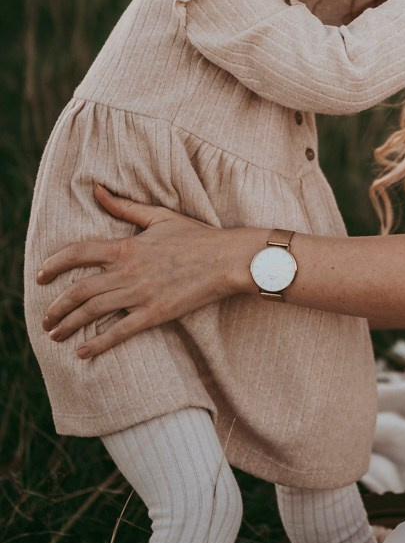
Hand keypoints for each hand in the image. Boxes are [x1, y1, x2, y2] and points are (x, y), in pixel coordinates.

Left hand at [38, 184, 256, 358]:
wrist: (226, 258)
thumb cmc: (195, 235)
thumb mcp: (159, 216)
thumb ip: (124, 205)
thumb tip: (97, 190)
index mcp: (128, 246)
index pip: (80, 253)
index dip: (55, 264)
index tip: (40, 276)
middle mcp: (129, 271)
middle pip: (80, 290)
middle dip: (56, 307)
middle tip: (44, 318)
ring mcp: (141, 294)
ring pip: (93, 312)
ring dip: (69, 325)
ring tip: (55, 335)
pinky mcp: (155, 314)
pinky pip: (119, 332)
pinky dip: (98, 344)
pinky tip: (82, 352)